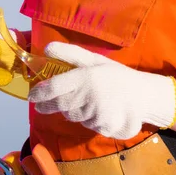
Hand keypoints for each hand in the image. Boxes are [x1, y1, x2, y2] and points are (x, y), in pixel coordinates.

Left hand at [28, 42, 175, 138]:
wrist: (144, 94)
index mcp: (84, 77)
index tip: (31, 97)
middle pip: (59, 105)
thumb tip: (46, 48)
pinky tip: (97, 110)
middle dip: (48, 106)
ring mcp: (96, 112)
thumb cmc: (117, 75)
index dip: (39, 93)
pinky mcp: (102, 126)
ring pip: (72, 116)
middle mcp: (88, 95)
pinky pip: (86, 124)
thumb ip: (70, 54)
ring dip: (71, 111)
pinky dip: (87, 119)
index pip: (54, 87)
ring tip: (84, 102)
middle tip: (42, 105)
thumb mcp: (95, 60)